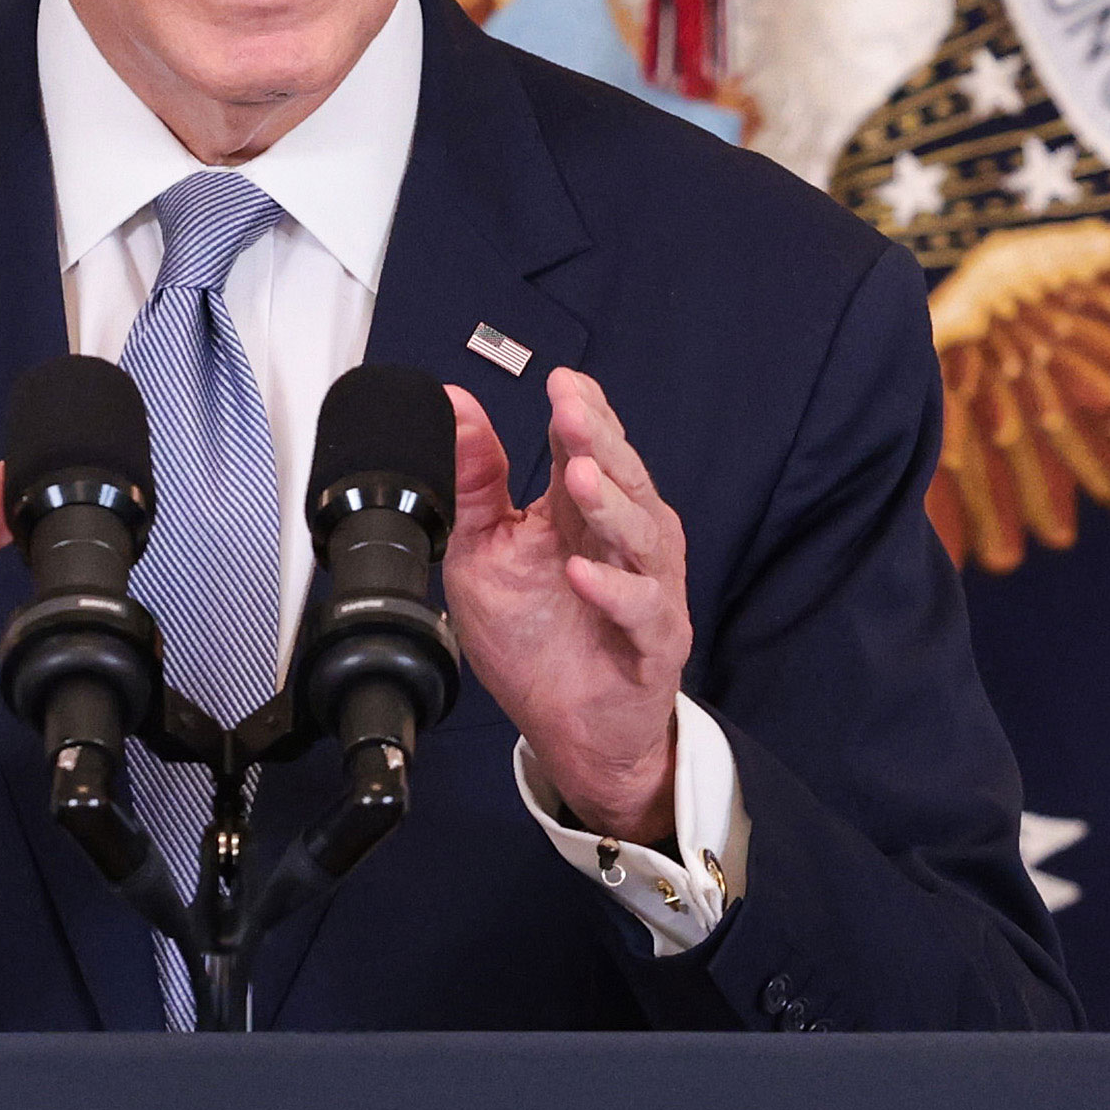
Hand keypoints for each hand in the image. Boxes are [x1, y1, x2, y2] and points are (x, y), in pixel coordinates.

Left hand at [441, 369, 691, 841]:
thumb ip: (476, 480)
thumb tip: (454, 402)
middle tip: (572, 411)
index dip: (582, 412)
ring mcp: (645, 587)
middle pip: (621, 478)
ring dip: (610, 505)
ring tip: (579, 479)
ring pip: (640, 535)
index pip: (591, 445)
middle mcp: (623, 539)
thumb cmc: (535, 636)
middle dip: (599, 441)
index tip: (562, 382)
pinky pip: (643, 609)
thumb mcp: (486, 549)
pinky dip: (615, 591)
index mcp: (584, 510)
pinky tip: (583, 572)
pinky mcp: (655, 640)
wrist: (567, 727)